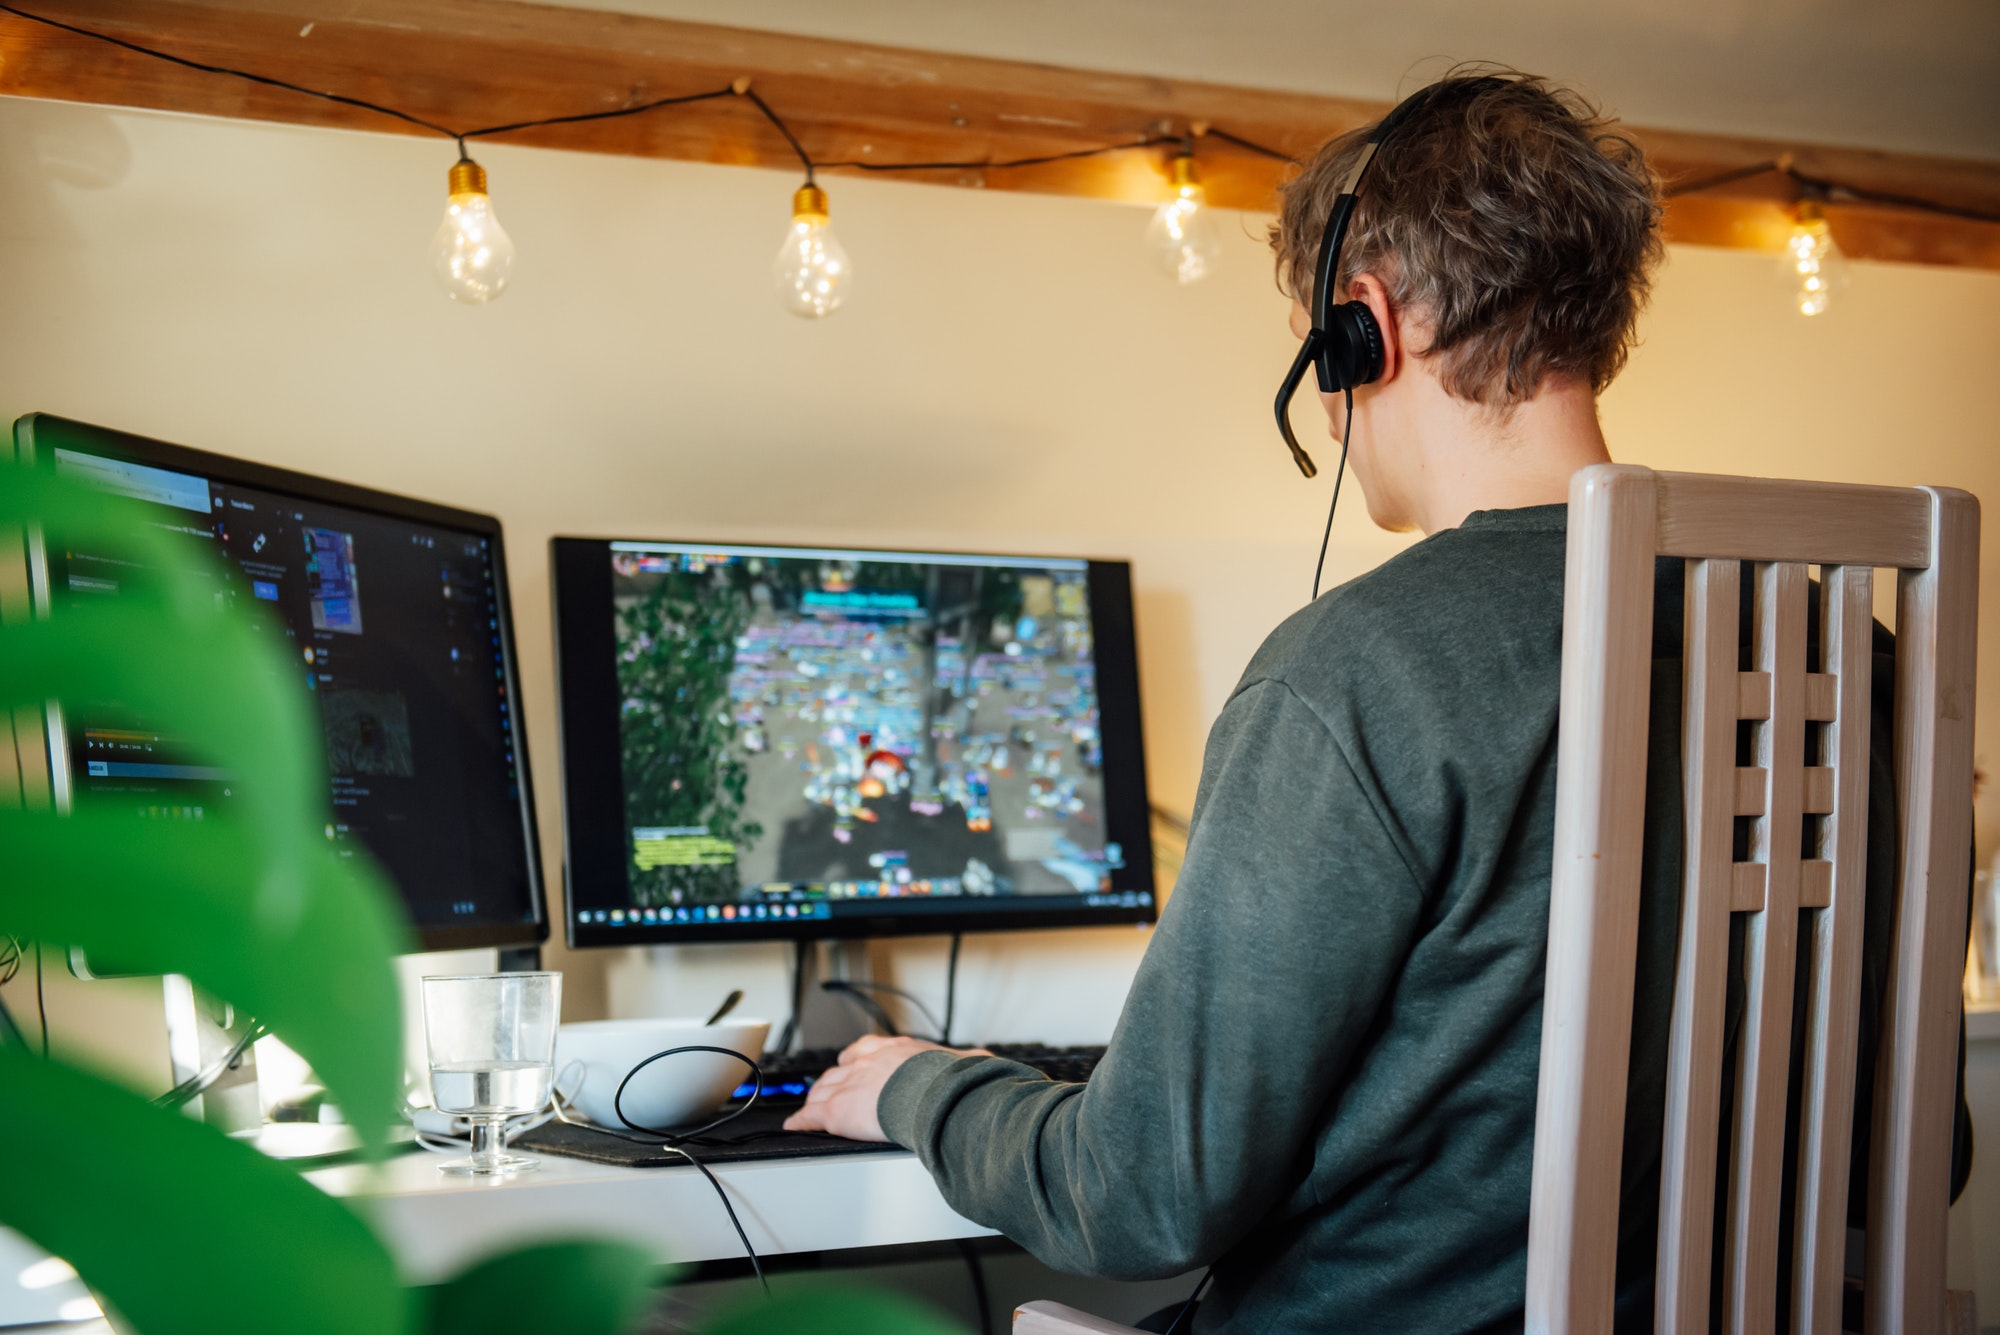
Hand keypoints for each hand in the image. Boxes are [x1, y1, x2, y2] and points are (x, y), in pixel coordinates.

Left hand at [782, 1034, 989, 1140]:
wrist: (935, 1096)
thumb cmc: (952, 1083)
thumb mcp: (965, 1064)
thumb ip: (970, 1061)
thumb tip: (986, 1059)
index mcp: (897, 1050)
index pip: (865, 1049)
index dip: (855, 1059)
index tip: (852, 1062)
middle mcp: (868, 1062)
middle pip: (839, 1070)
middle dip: (833, 1080)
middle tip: (828, 1089)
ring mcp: (850, 1085)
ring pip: (822, 1090)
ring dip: (816, 1100)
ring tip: (810, 1108)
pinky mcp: (837, 1111)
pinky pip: (811, 1116)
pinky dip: (801, 1121)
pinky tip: (796, 1126)